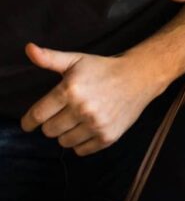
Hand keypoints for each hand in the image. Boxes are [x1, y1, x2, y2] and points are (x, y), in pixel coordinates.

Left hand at [20, 43, 163, 154]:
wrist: (140, 76)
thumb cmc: (104, 68)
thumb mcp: (76, 60)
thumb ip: (49, 58)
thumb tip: (28, 48)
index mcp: (70, 90)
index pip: (37, 116)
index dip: (28, 121)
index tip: (29, 123)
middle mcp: (82, 109)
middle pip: (49, 131)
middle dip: (52, 123)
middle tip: (64, 113)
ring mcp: (96, 125)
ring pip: (64, 142)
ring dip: (67, 133)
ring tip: (78, 120)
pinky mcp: (108, 137)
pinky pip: (81, 151)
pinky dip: (81, 142)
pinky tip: (88, 128)